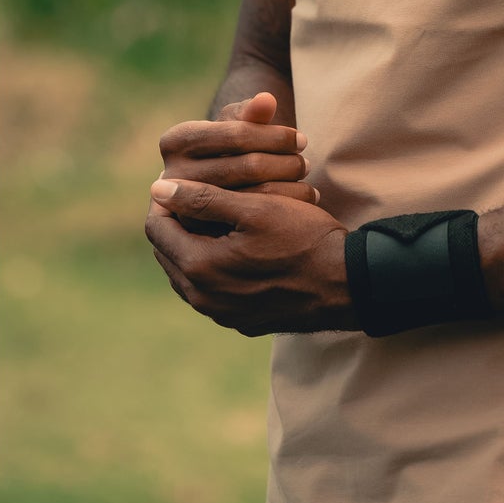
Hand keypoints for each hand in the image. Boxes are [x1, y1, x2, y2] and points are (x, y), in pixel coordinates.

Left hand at [145, 178, 354, 335]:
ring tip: (216, 219)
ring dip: (192, 245)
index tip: (183, 181)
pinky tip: (236, 248)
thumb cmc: (304, 240)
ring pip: (187, 274)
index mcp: (200, 268)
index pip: (157, 228)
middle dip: (176, 222)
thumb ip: (204, 198)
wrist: (347, 285)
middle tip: (198, 196)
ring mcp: (222, 314)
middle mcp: (203, 299)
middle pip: (167, 252)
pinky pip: (210, 291)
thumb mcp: (255, 208)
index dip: (165, 199)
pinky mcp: (241, 321)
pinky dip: (212, 268)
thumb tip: (157, 190)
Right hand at [158, 92, 315, 234]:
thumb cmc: (228, 145)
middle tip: (307, 163)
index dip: (275, 136)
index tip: (301, 139)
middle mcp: (173, 175)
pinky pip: (253, 222)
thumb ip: (251, 113)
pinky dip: (285, 209)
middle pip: (246, 167)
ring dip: (289, 186)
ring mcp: (186, 209)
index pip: (237, 135)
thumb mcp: (235, 125)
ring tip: (306, 180)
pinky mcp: (204, 234)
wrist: (211, 184)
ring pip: (254, 196)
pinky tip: (303, 201)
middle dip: (285, 163)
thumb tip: (267, 99)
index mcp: (175, 141)